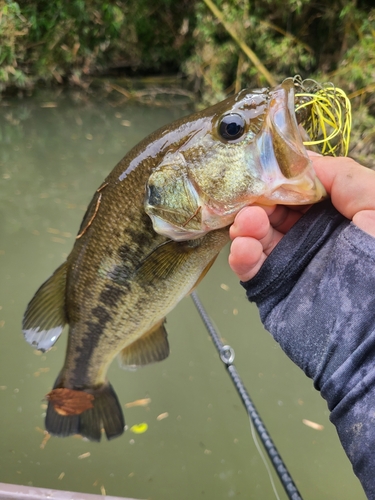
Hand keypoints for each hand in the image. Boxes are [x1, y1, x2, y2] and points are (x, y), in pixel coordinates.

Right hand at [229, 154, 374, 281]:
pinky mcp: (272, 287)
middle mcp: (311, 236)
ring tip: (246, 222)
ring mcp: (290, 262)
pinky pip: (249, 267)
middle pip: (273, 209)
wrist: (371, 333)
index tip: (265, 169)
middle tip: (249, 197)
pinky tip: (242, 247)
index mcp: (335, 215)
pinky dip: (240, 255)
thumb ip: (343, 175)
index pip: (299, 189)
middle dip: (258, 200)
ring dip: (246, 224)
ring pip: (257, 235)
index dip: (281, 178)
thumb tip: (303, 162)